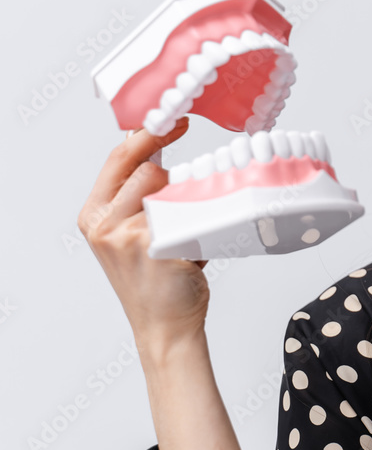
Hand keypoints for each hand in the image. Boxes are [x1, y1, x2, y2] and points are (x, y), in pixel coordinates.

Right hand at [77, 118, 210, 352]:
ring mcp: (127, 236)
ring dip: (186, 208)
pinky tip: (193, 252)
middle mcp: (103, 224)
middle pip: (149, 171)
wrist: (164, 327)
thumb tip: (160, 153)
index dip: (149, 134)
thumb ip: (141, 196)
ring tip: (183, 238)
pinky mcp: (155, 247)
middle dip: (172, 184)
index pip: (120, 157)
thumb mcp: (133, 233)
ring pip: (169, 191)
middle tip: (181, 209)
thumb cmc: (155, 281)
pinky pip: (189, 216)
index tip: (174, 122)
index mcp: (94, 215)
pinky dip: (200, 228)